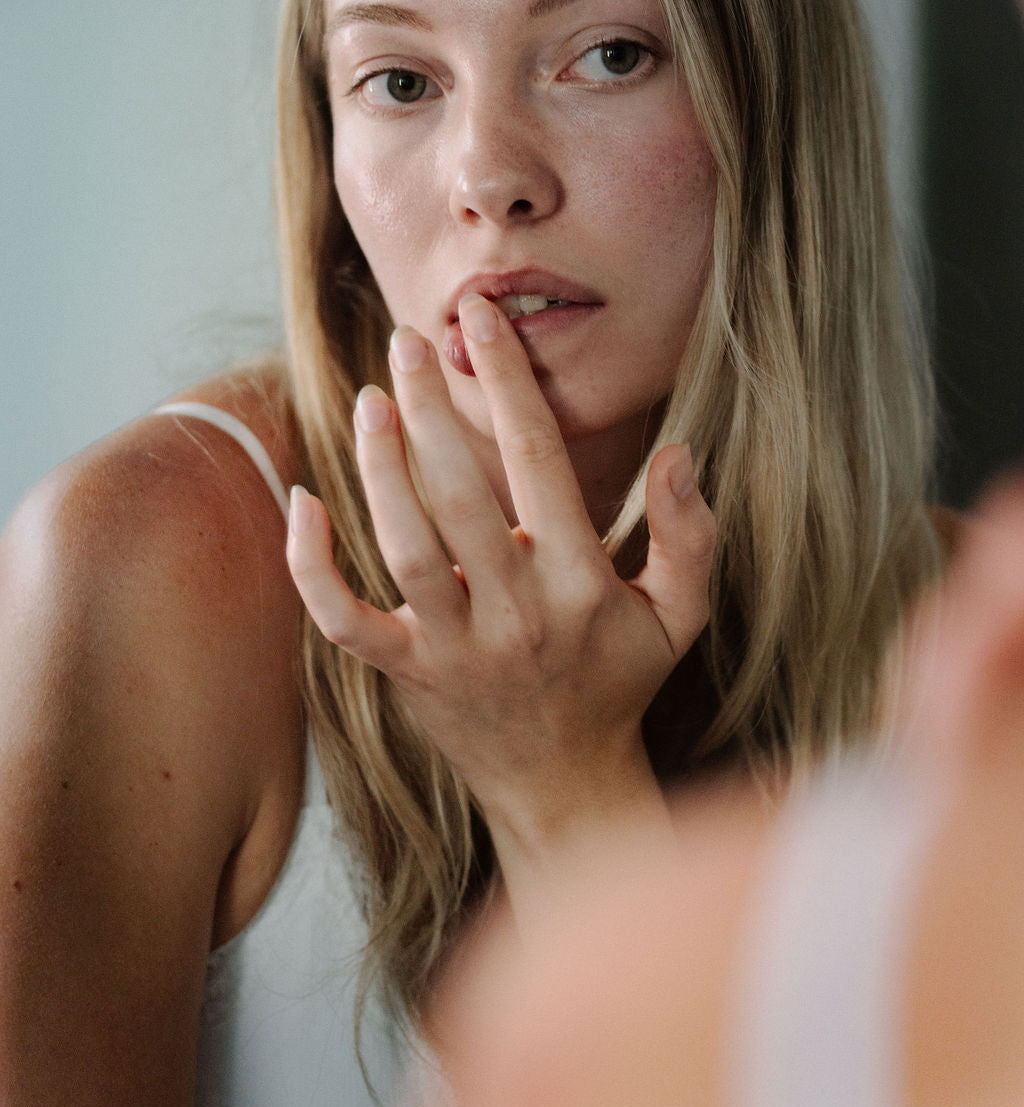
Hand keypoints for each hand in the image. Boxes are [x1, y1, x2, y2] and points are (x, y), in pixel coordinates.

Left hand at [286, 293, 715, 853]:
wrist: (564, 787)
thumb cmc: (619, 682)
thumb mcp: (679, 615)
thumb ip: (689, 535)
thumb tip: (680, 452)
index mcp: (580, 583)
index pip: (538, 461)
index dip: (509, 381)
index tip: (481, 318)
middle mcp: (515, 612)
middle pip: (459, 494)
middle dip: (430, 408)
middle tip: (407, 342)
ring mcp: (453, 649)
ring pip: (404, 546)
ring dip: (380, 468)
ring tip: (369, 399)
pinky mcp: (406, 675)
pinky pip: (345, 621)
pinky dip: (315, 566)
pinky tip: (304, 501)